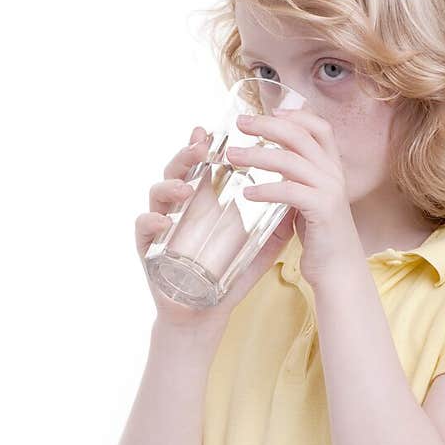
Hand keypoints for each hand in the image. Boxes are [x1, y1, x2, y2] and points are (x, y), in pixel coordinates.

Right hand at [135, 123, 296, 329]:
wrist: (205, 313)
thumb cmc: (227, 276)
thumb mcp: (256, 247)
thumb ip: (275, 225)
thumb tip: (300, 200)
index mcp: (203, 201)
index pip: (200, 165)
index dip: (203, 146)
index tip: (213, 131)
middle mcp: (179, 207)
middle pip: (176, 171)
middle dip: (186, 155)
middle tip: (200, 147)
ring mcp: (161, 225)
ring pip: (157, 195)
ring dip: (170, 187)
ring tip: (186, 189)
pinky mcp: (148, 249)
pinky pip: (144, 229)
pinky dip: (151, 223)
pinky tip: (165, 222)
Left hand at [226, 108, 361, 287]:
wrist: (340, 271)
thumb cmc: (321, 237)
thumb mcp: (310, 200)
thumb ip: (298, 179)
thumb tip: (272, 162)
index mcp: (332, 168)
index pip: (318, 127)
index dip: (294, 116)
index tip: (267, 112)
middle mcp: (334, 174)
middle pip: (300, 136)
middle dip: (267, 126)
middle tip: (239, 124)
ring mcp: (330, 191)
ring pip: (291, 160)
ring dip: (257, 155)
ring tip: (232, 156)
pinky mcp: (323, 211)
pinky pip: (290, 192)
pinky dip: (266, 189)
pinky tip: (246, 194)